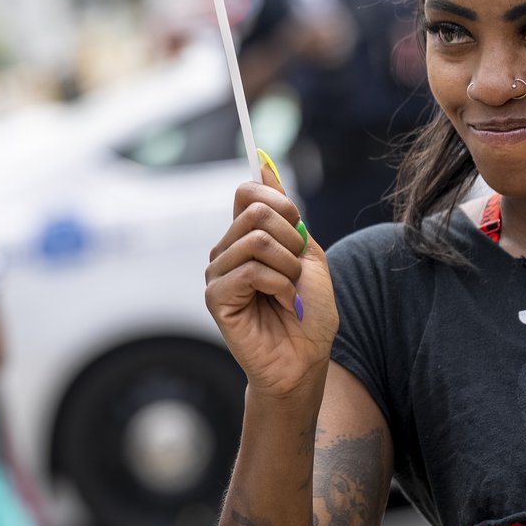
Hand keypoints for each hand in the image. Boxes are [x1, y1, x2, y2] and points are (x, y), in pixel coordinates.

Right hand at [204, 159, 337, 400]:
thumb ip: (286, 214)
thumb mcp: (309, 254)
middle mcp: (227, 250)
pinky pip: (250, 271)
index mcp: (246, 237)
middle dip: (290, 238)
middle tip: (297, 269)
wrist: (307, 359)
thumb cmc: (310, 312)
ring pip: (255, 240)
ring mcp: (218, 273)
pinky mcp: (215, 297)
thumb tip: (263, 166)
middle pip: (254, 211)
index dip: (279, 202)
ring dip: (288, 267)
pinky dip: (279, 286)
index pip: (247, 192)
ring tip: (290, 292)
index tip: (298, 226)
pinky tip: (282, 304)